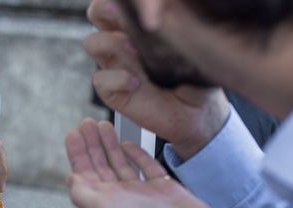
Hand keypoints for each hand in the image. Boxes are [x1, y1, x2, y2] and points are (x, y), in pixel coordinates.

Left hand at [66, 119, 217, 207]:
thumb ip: (82, 193)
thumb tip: (71, 178)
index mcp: (103, 202)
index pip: (84, 173)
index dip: (77, 153)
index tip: (72, 134)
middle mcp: (120, 196)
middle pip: (100, 165)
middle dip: (91, 144)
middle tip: (86, 123)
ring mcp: (140, 191)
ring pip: (120, 163)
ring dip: (109, 144)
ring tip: (103, 125)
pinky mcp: (161, 186)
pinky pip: (145, 166)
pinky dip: (136, 154)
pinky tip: (127, 143)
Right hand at [84, 1, 228, 159]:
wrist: (198, 112)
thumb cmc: (198, 75)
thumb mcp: (193, 44)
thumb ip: (176, 24)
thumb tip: (158, 12)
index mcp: (140, 25)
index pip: (118, 2)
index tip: (134, 1)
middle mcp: (123, 41)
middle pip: (97, 13)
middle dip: (104, 10)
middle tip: (121, 15)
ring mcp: (116, 66)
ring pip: (93, 43)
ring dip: (110, 43)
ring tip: (135, 50)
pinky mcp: (113, 92)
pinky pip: (100, 79)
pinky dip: (116, 79)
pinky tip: (135, 83)